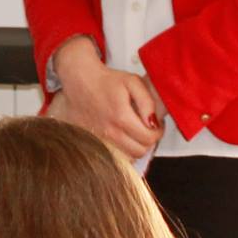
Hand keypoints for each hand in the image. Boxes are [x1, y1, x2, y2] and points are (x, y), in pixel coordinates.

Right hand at [46, 37, 161, 160]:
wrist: (79, 80)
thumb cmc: (105, 81)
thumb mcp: (132, 82)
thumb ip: (147, 102)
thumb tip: (154, 122)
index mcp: (121, 117)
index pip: (149, 138)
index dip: (158, 132)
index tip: (155, 125)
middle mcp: (109, 131)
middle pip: (139, 151)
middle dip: (147, 141)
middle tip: (146, 129)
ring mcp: (99, 138)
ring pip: (126, 157)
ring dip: (133, 147)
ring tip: (133, 132)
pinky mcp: (91, 141)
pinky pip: (111, 155)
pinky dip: (120, 150)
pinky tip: (120, 136)